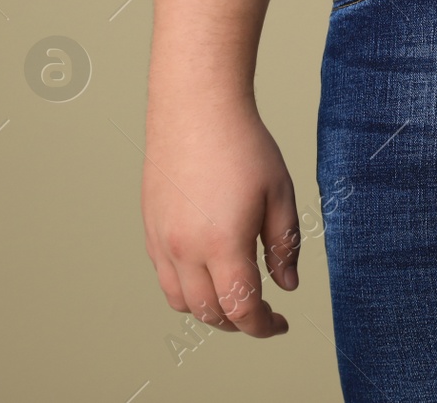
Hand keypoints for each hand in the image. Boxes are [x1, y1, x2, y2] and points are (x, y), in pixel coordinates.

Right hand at [141, 92, 299, 336]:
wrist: (196, 109)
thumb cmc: (243, 146)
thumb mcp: (279, 195)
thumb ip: (284, 246)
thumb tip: (287, 285)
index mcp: (223, 244)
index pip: (241, 309)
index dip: (263, 326)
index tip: (280, 324)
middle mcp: (184, 250)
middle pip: (210, 313)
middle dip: (240, 322)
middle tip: (264, 312)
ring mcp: (161, 241)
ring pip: (182, 301)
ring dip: (211, 310)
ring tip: (237, 295)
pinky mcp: (149, 229)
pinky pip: (166, 277)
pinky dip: (188, 288)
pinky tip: (210, 270)